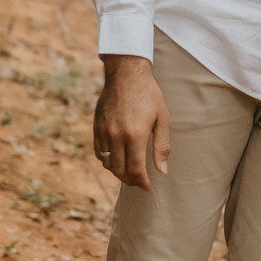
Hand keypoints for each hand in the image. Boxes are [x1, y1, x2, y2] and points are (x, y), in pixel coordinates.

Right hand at [93, 55, 170, 190]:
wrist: (126, 73)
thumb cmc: (149, 94)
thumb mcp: (163, 118)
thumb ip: (162, 146)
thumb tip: (162, 170)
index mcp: (135, 135)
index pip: (135, 169)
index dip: (141, 182)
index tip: (147, 187)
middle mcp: (116, 135)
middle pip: (119, 170)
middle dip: (130, 181)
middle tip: (139, 182)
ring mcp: (104, 131)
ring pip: (107, 163)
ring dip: (118, 172)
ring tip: (129, 173)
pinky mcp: (96, 126)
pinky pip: (98, 152)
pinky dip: (106, 161)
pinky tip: (117, 160)